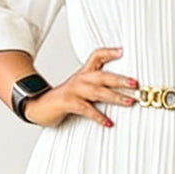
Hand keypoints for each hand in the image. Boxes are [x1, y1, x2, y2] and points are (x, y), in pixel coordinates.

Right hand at [23, 46, 138, 126]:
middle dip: (120, 80)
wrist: (39, 105)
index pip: (96, 56)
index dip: (109, 52)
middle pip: (102, 76)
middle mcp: (80, 79)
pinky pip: (86, 109)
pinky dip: (98, 116)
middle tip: (135, 84)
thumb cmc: (65, 98)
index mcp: (84, 73)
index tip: (122, 51)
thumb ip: (98, 85)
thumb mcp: (81, 87)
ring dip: (115, 97)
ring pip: (97, 92)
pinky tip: (108, 122)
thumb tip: (122, 90)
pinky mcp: (68, 103)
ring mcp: (73, 90)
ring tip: (129, 102)